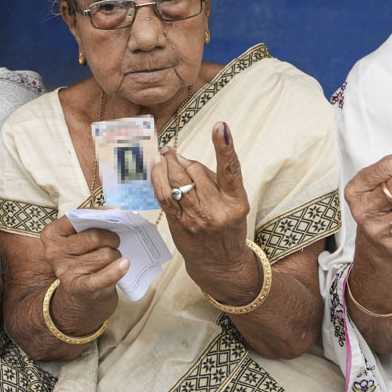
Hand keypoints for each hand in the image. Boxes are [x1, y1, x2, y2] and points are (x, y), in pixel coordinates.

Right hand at [39, 216, 126, 328]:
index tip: (114, 212)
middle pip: (95, 237)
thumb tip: (115, 214)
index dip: (98, 213)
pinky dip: (116, 270)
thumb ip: (90, 224)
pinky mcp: (78, 288)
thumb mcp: (79, 240)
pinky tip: (125, 264)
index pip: (75, 218)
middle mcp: (53, 253)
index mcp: (51, 235)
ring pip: (105, 255)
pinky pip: (102, 277)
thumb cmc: (84, 258)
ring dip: (115, 256)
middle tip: (115, 242)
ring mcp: (64, 271)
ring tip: (113, 259)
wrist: (83, 294)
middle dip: (112, 238)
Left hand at [150, 122, 252, 280]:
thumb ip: (214, 181)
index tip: (220, 126)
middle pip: (196, 172)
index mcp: (236, 202)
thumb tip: (185, 160)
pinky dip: (157, 178)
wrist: (220, 264)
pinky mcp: (179, 224)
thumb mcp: (233, 204)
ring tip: (162, 156)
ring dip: (166, 164)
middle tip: (171, 151)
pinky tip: (155, 169)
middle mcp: (217, 210)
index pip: (230, 170)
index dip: (225, 146)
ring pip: (177, 181)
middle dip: (181, 159)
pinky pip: (164, 196)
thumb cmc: (227, 228)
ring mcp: (197, 218)